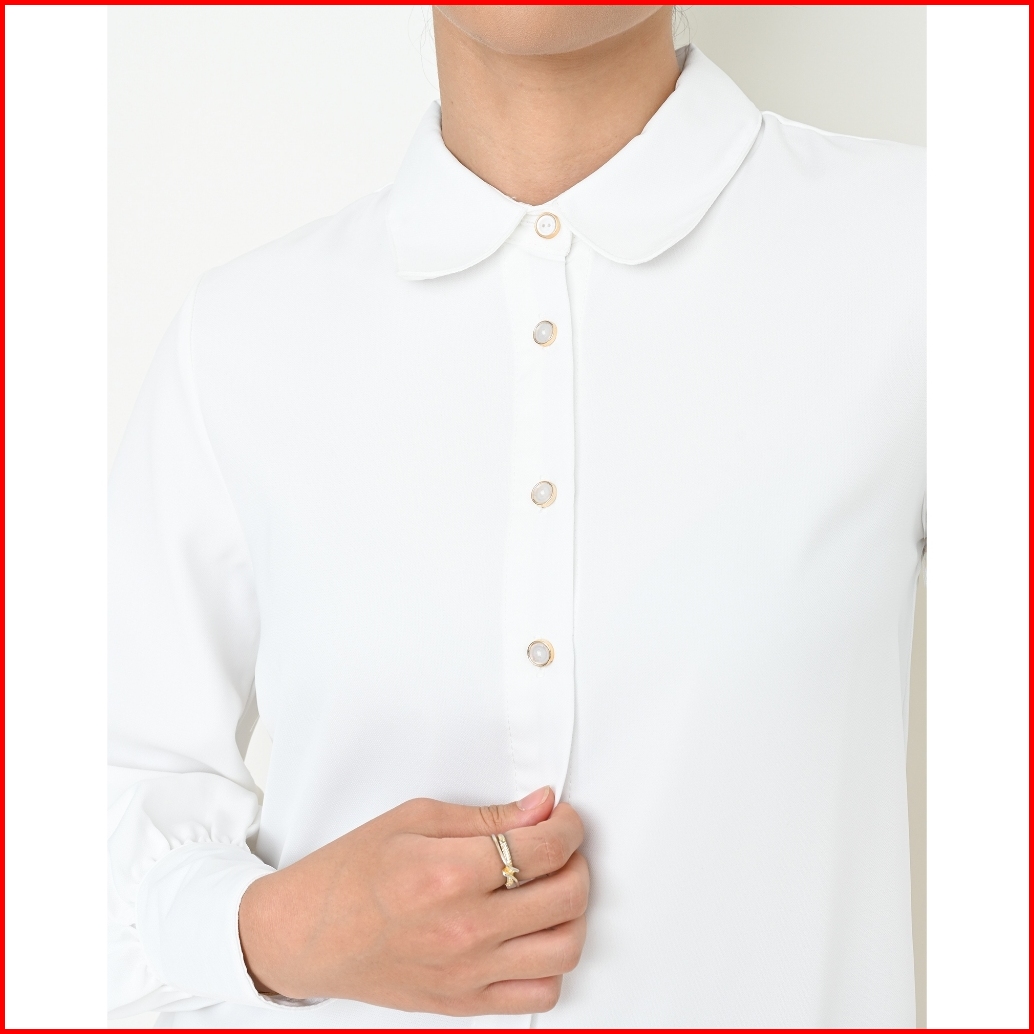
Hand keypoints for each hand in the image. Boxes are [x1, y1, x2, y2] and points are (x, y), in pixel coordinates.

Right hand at [238, 788, 588, 1014]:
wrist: (308, 934)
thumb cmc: (353, 871)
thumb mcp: (415, 819)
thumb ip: (488, 817)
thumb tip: (543, 807)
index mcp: (449, 873)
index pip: (546, 849)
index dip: (569, 826)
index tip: (563, 818)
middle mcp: (465, 929)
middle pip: (567, 897)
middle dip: (577, 862)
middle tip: (559, 848)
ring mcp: (467, 974)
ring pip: (565, 949)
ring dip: (573, 913)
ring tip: (550, 890)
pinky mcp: (464, 1004)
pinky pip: (539, 994)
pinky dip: (551, 963)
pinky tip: (531, 935)